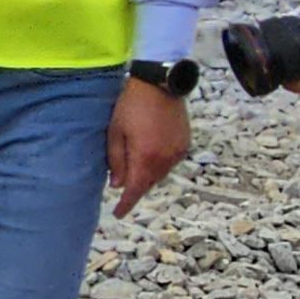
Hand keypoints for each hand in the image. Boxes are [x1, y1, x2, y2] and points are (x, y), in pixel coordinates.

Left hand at [105, 77, 189, 215]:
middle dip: (135, 186)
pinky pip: (170, 162)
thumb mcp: (115, 133)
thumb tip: (117, 185)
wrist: (160, 84)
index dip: (126, 205)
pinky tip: (150, 152)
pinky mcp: (184, 144)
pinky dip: (159, 163)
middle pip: (148, 183)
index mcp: (145, 158)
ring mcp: (177, 153)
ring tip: (135, 163)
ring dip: (147, 174)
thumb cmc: (131, 106)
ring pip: (160, 174)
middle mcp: (165, 160)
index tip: (118, 214)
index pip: (135, 191)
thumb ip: (116, 161)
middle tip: (122, 183)